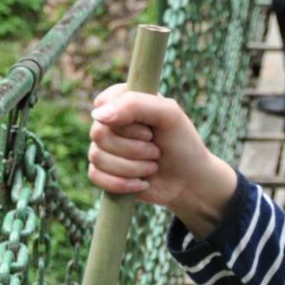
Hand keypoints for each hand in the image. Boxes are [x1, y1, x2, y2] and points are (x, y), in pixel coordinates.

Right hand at [88, 86, 237, 236]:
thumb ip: (134, 104)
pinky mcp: (103, 171)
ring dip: (132, 167)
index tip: (150, 129)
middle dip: (133, 148)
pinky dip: (121, 184)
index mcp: (125, 101)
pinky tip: (141, 183)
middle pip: (99, 133)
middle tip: (156, 151)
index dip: (126, 121)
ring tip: (152, 167)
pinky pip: (95, 176)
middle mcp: (111, 123)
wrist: (189, 183)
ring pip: (97, 157)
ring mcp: (105, 147)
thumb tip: (97, 115)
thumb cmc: (182, 144)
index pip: (103, 103)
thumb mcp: (168, 114)